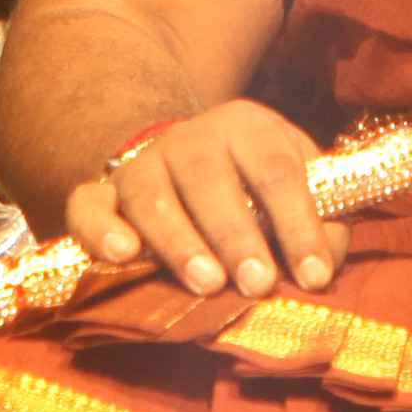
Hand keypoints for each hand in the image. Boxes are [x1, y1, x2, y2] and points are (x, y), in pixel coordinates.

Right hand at [59, 97, 337, 297]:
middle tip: (258, 284)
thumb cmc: (255, 187)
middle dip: (237, 235)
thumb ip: (321, 219)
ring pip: (151, 196)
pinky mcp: (101, 192)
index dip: (298, 223)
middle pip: (210, 179)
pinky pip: (88, 205)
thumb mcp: (298, 184)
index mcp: (248, 127)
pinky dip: (101, 229)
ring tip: (207, 283)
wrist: (187, 159)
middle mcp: (191, 137)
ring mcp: (142, 163)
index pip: (276, 170)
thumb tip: (324, 264)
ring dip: (179, 242)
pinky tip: (123, 254)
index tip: (315, 276)